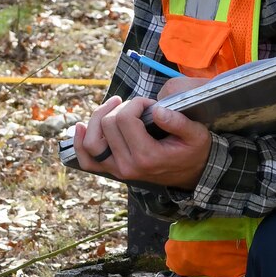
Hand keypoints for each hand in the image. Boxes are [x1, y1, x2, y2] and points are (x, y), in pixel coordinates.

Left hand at [71, 94, 211, 188]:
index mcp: (147, 156)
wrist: (191, 173)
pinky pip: (87, 160)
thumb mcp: (196, 134)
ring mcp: (118, 170)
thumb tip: (156, 110)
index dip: (136, 103)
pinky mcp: (113, 170)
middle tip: (137, 105)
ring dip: (97, 118)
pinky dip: (79, 143)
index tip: (149, 103)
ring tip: (113, 105)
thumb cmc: (193, 150)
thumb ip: (178, 122)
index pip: (125, 119)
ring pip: (91, 142)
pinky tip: (79, 126)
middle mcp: (128, 166)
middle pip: (107, 125)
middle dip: (120, 107)